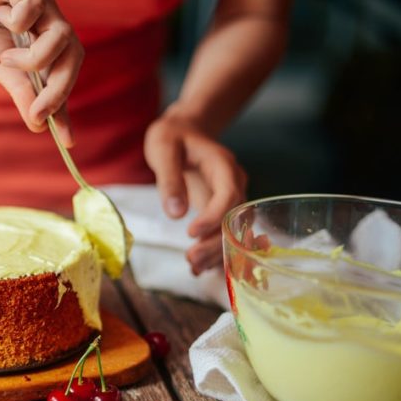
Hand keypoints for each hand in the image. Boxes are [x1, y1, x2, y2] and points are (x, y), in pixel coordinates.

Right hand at [0, 0, 82, 145]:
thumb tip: (40, 124)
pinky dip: (18, 21)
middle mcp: (44, 18)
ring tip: (5, 58)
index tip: (67, 142)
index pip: (63, 71)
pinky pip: (34, 7)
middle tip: (39, 113)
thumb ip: (20, 89)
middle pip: (74, 53)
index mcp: (40, 37)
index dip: (65, 104)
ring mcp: (35, 0)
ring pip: (63, 34)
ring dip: (35, 59)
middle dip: (59, 90)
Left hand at [144, 112, 246, 274]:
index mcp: (223, 166)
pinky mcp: (221, 210)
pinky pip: (225, 234)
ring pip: (234, 231)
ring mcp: (230, 199)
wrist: (184, 132)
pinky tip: (198, 269)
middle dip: (216, 242)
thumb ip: (169, 179)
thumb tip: (176, 213)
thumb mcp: (163, 149)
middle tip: (190, 259)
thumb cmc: (172, 137)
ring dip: (217, 253)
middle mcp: (234, 184)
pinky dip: (215, 253)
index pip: (229, 195)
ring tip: (193, 268)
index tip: (191, 233)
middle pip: (236, 218)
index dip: (214, 217)